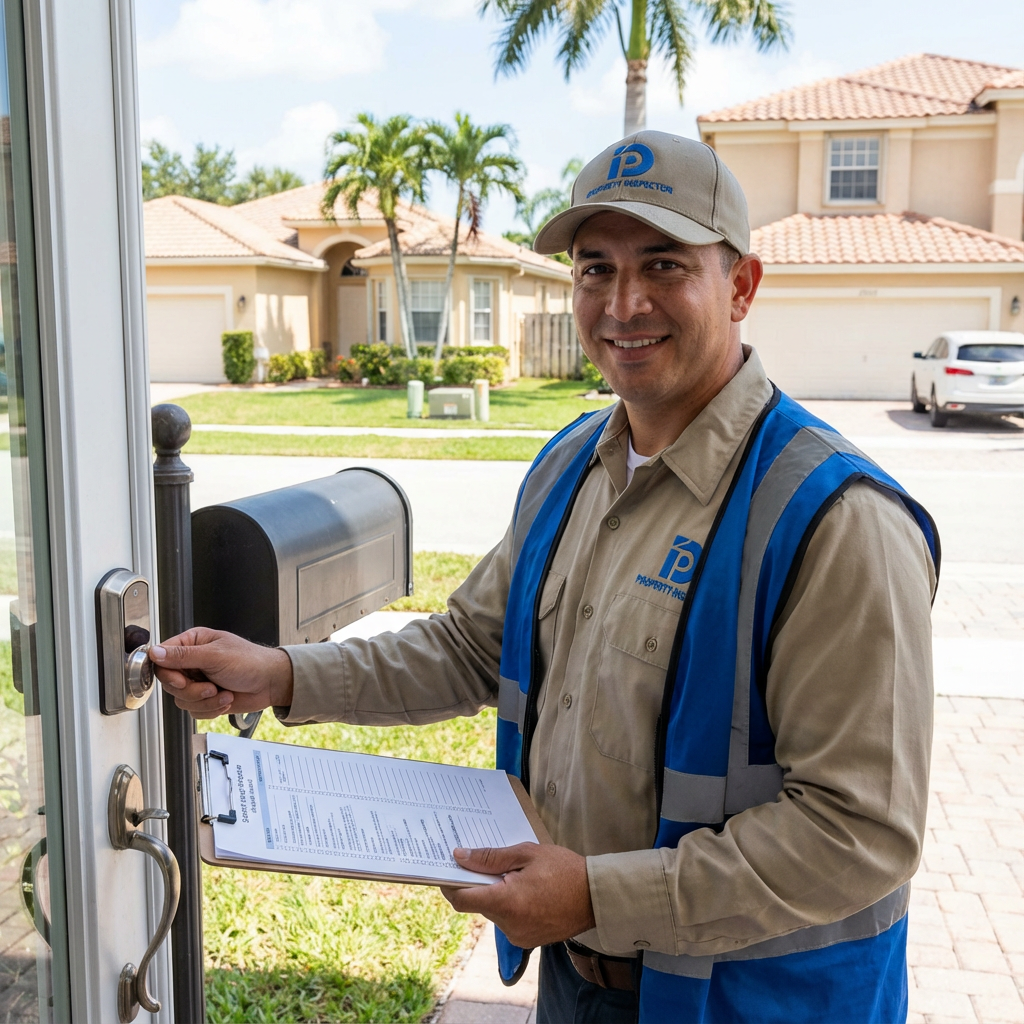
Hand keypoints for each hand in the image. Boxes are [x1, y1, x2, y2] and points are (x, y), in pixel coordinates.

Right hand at [149, 627, 293, 718]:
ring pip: (181, 700)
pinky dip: (210, 709)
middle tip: (211, 688)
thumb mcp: (215, 656)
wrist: (271, 683)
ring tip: (224, 693)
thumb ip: (183, 656)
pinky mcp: (205, 698)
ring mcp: (198, 681)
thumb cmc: (251, 661)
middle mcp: (192, 661)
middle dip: (192, 691)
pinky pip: (193, 711)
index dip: (168, 674)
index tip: (181, 681)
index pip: (162, 659)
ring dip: (205, 701)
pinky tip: (226, 700)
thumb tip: (154, 652)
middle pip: (170, 683)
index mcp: (193, 643)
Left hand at [440, 843, 594, 947]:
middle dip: (478, 882)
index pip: (462, 899)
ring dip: (496, 893)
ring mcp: (518, 935)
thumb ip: (490, 857)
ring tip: (515, 873)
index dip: (449, 884)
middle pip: (478, 903)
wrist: (596, 897)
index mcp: (506, 902)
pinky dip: (509, 904)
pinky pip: (507, 920)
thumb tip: (460, 857)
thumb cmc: (564, 870)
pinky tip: (525, 888)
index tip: (446, 868)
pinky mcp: (527, 939)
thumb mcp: (526, 853)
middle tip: (486, 860)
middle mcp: (508, 925)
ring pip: (493, 911)